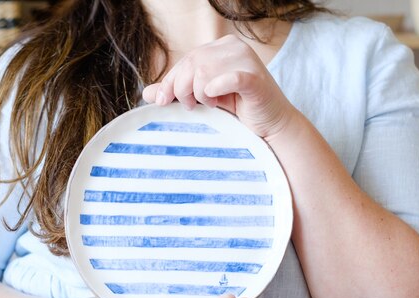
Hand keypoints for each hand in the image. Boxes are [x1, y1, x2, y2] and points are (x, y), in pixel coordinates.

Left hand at [142, 34, 299, 140]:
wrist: (271, 127)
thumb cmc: (239, 112)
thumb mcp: (203, 99)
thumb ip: (177, 92)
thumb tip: (146, 93)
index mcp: (222, 48)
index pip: (187, 60)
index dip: (170, 81)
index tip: (161, 102)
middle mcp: (234, 48)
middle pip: (193, 63)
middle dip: (183, 88)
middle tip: (193, 106)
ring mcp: (247, 60)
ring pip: (204, 70)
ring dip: (200, 93)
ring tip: (212, 105)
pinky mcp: (255, 79)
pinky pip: (229, 78)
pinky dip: (217, 88)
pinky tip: (215, 98)